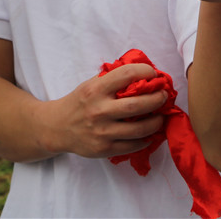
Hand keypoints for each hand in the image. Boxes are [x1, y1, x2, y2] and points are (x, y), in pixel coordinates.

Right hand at [45, 63, 168, 158]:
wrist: (56, 128)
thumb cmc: (79, 102)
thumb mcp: (90, 84)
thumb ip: (112, 79)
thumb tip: (143, 73)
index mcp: (96, 90)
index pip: (126, 75)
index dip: (145, 72)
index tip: (154, 74)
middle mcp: (99, 111)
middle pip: (136, 105)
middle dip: (156, 99)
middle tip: (164, 96)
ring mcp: (101, 132)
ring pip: (138, 129)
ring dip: (156, 122)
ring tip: (161, 116)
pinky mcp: (103, 149)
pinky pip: (132, 146)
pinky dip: (145, 139)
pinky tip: (150, 133)